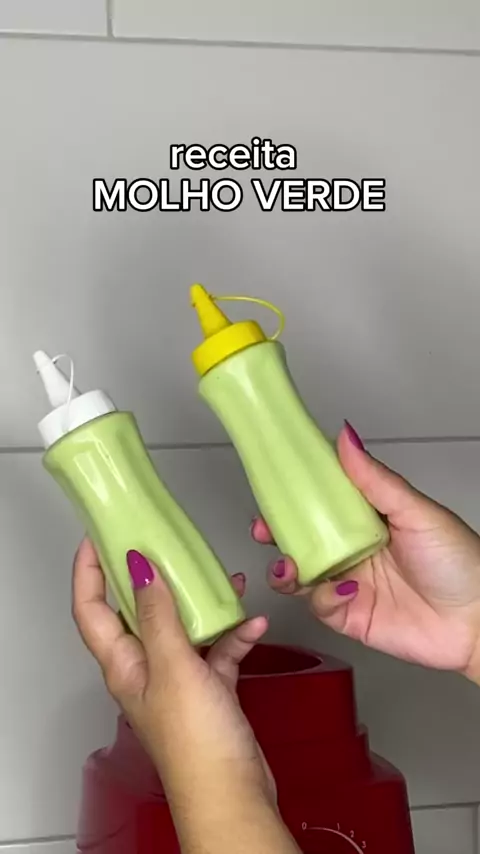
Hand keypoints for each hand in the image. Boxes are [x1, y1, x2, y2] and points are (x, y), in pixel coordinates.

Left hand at [72, 540, 273, 807]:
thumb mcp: (174, 668)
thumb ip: (159, 616)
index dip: (89, 572)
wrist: (234, 793)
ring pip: (183, 626)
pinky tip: (253, 625)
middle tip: (164, 544)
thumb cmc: (196, 744)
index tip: (98, 538)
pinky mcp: (209, 689)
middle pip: (138, 611)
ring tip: (223, 580)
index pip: (92, 609)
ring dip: (203, 604)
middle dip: (151, 576)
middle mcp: (145, 668)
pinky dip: (234, 635)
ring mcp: (178, 678)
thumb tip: (140, 568)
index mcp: (124, 664)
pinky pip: (217, 649)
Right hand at [251, 422, 479, 682]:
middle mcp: (354, 550)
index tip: (273, 487)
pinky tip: (342, 590)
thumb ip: (374, 478)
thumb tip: (346, 437)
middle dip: (277, 533)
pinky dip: (321, 597)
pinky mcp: (349, 615)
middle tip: (264, 528)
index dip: (294, 496)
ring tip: (288, 565)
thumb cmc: (460, 562)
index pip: (321, 502)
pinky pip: (318, 605)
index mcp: (368, 519)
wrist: (478, 621)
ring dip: (286, 568)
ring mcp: (349, 583)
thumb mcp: (415, 511)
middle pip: (302, 538)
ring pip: (300, 573)